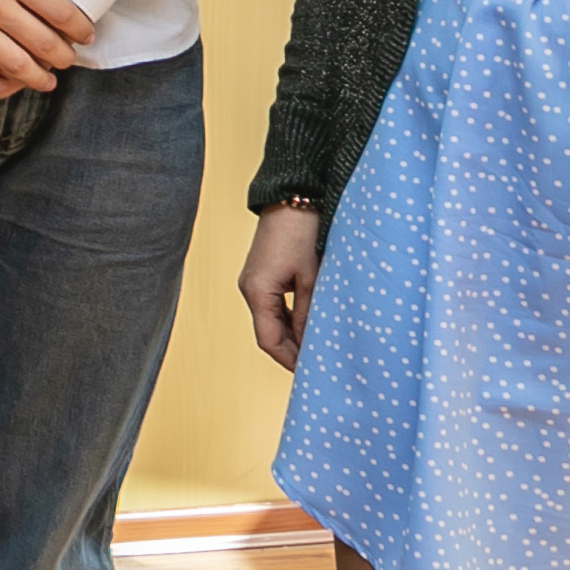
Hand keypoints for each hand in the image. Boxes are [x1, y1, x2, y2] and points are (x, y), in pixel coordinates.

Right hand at [238, 203, 322, 369]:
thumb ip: (310, 313)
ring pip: (273, 320)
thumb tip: (313, 343)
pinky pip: (276, 305)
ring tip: (319, 348)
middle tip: (319, 365)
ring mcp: (256, 280)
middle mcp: (250, 288)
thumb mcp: (312, 277)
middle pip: (268, 332)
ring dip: (293, 335)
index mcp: (257, 291)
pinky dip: (292, 319)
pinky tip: (310, 323)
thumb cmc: (302, 231)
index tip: (311, 373)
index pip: (268, 341)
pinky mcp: (265, 272)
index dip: (289, 361)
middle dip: (292, 351)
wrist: (294, 195)